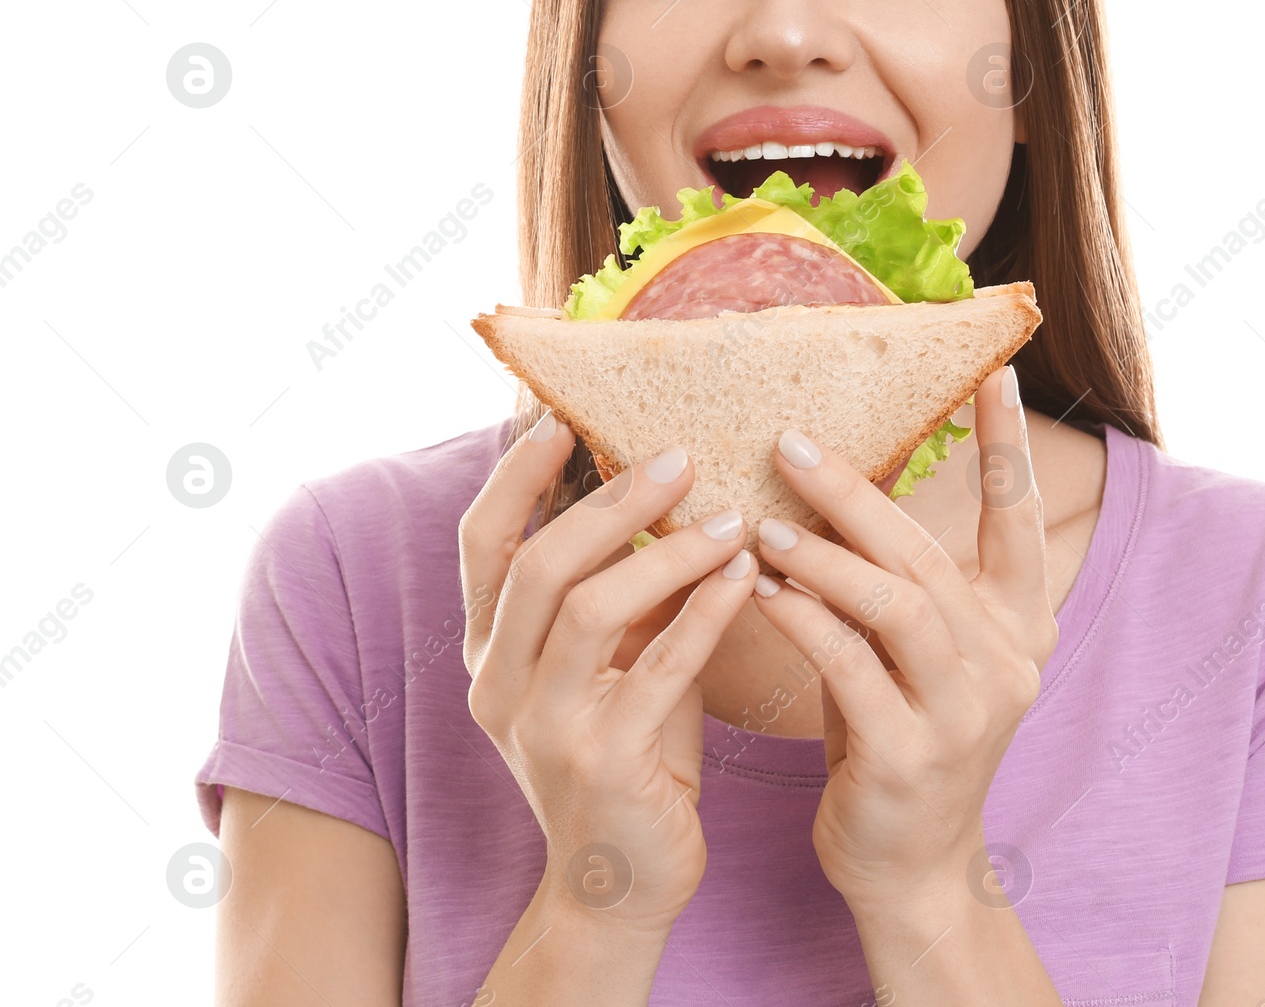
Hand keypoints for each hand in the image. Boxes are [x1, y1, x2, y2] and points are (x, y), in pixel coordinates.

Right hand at [458, 415, 756, 933]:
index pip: (482, 545)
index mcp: (489, 653)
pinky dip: (705, 614)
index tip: (560, 418)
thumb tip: (659, 486)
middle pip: (539, 563)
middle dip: (611, 502)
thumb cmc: (628, 748)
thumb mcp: (607, 661)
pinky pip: (658, 669)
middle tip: (680, 457)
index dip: (515, 477)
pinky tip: (747, 577)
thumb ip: (615, 588)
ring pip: (590, 610)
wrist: (622, 881)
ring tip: (731, 518)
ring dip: (667, 553)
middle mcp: (497, 686)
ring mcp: (542, 728)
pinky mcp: (602, 763)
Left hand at [751, 365, 1057, 910]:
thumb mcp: (908, 652)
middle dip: (858, 493)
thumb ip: (892, 580)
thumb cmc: (894, 734)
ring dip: (825, 556)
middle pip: (930, 554)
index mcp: (1018, 627)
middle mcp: (1007, 663)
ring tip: (763, 524)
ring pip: (897, 604)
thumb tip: (831, 484)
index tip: (994, 373)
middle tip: (792, 442)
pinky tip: (759, 592)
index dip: (1008, 447)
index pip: (1020, 520)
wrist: (910, 869)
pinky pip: (851, 667)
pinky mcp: (913, 756)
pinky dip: (803, 621)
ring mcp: (967, 713)